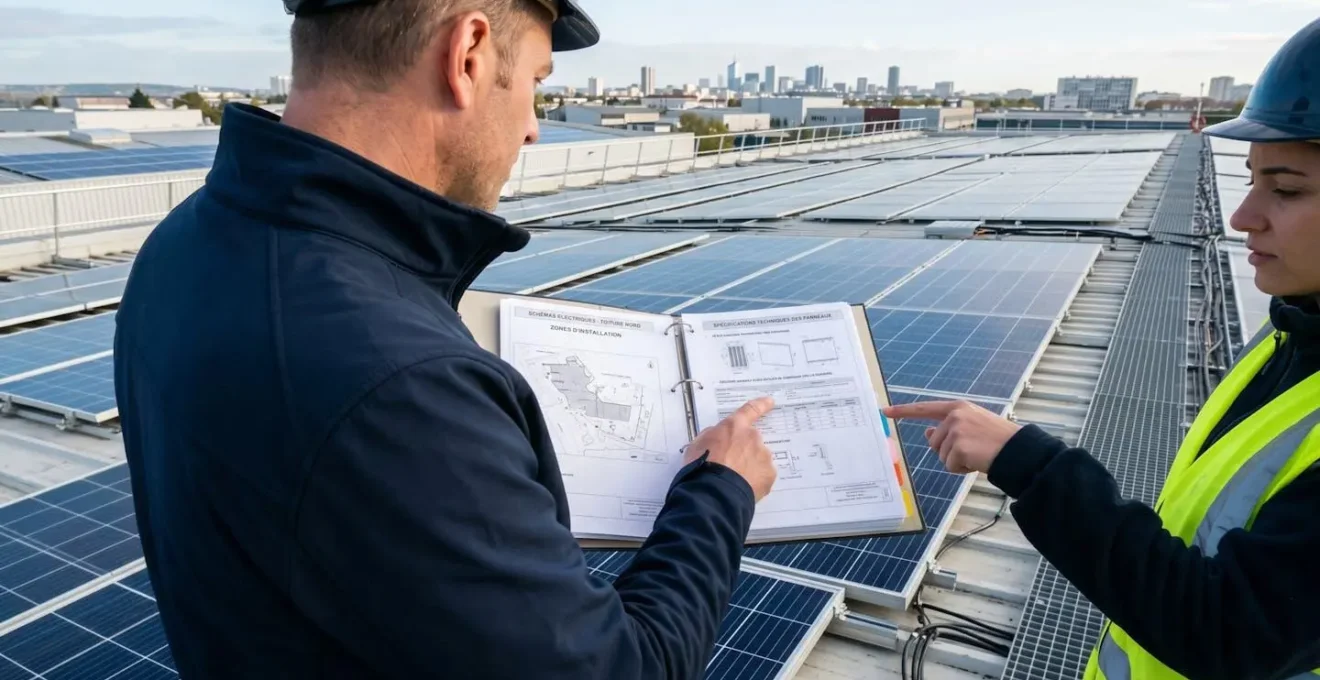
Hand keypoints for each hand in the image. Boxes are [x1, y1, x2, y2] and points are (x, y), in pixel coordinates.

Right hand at [684, 396, 776, 500]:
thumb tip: (719, 439)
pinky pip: (762, 475)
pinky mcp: (769, 474)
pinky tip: (742, 487)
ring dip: (749, 466)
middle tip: (730, 466)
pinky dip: (755, 480)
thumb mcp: (697, 444)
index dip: (761, 405)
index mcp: (735, 426)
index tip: (770, 401)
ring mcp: (763, 456)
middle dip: (744, 451)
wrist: (714, 490)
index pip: (750, 410)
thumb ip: (712, 436)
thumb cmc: (702, 465)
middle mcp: (753, 437)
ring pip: (758, 459)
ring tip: (734, 481)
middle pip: (751, 441)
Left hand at [883, 400, 1019, 474]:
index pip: (925, 408)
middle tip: (972, 450)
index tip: (885, 411)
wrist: (1018, 450)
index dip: (903, 411)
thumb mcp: (972, 426)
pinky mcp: (958, 448)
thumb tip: (927, 433)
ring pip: (941, 456)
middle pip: (933, 442)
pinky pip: (949, 467)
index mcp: (958, 407)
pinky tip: (977, 462)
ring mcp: (955, 431)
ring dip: (956, 461)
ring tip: (978, 455)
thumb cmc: (998, 439)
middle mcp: (954, 416)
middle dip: (948, 452)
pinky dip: (962, 470)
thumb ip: (949, 427)